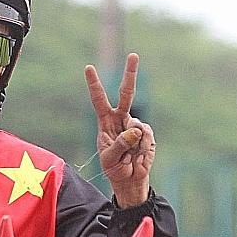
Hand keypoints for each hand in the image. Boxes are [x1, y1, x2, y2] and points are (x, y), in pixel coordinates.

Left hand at [86, 53, 154, 207]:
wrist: (130, 181)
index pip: (99, 99)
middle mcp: (121, 119)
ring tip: (128, 156)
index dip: (94, 84)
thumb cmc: (114, 168)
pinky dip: (142, 147)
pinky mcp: (148, 135)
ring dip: (132, 143)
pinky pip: (146, 136)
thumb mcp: (110, 158)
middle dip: (131, 74)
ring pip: (136, 124)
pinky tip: (138, 156)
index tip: (89, 67)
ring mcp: (135, 126)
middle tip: (134, 55)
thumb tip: (135, 128)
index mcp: (106, 121)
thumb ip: (120, 143)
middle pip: (127, 93)